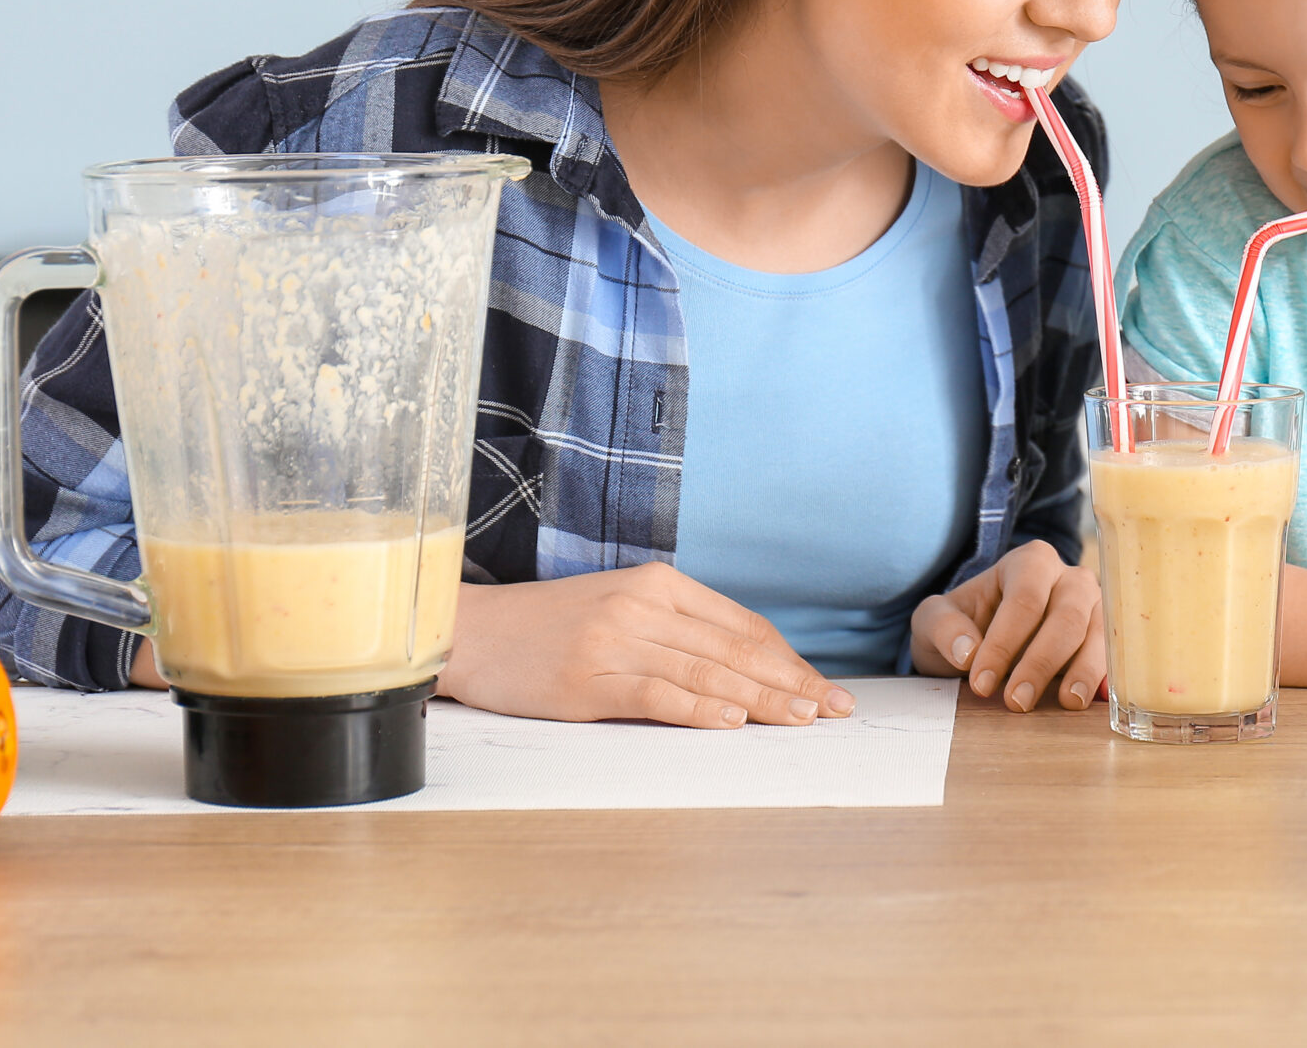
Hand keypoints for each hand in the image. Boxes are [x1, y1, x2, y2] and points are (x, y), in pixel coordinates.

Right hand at [438, 563, 853, 728]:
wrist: (468, 634)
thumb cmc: (547, 630)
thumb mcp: (618, 610)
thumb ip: (675, 629)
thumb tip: (743, 668)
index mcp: (657, 584)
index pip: (742, 625)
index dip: (789, 659)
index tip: (823, 687)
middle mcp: (642, 607)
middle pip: (735, 648)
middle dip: (793, 682)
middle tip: (837, 710)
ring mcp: (614, 642)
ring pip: (707, 672)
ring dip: (763, 699)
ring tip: (804, 718)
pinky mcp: (586, 680)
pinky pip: (656, 694)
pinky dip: (700, 708)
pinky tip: (733, 722)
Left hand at [909, 541, 1104, 711]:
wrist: (984, 639)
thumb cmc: (963, 624)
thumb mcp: (935, 620)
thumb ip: (943, 627)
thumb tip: (968, 652)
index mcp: (1030, 562)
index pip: (1024, 600)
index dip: (1005, 643)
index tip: (981, 683)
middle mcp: (1070, 578)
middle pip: (1066, 618)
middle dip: (1041, 662)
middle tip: (1016, 702)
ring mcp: (1095, 608)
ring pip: (1098, 636)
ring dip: (1082, 671)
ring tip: (1066, 702)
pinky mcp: (1107, 640)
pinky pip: (1114, 658)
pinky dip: (1107, 678)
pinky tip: (1097, 700)